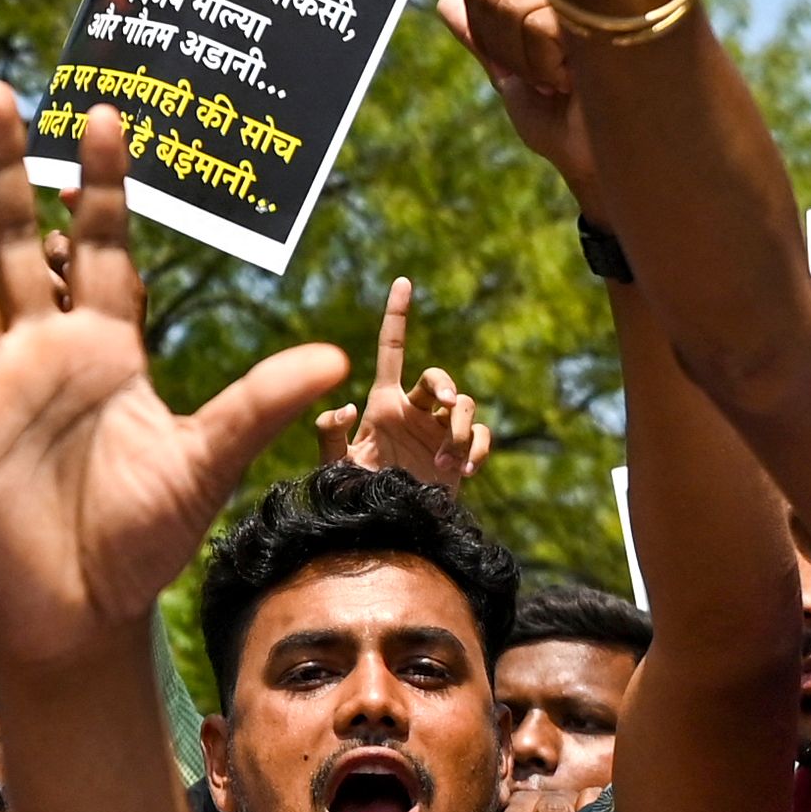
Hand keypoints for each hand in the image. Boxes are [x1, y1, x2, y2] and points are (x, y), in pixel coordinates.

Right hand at [0, 87, 347, 673]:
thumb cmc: (146, 538)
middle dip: (8, 171)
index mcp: (106, 349)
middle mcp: (43, 355)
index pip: (104, 248)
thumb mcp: (208, 462)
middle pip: (20, 244)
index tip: (104, 114)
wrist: (89, 616)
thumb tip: (332, 357)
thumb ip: (258, 404)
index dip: (104, 186)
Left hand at [312, 281, 490, 487]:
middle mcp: (415, 411)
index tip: (402, 282)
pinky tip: (463, 469)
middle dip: (444, 384)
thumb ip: (330, 434)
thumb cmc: (355, 495)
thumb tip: (348, 405)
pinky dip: (476, 449)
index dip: (396, 315)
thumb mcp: (335, 465)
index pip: (391, 349)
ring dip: (458, 430)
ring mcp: (440, 432)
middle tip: (444, 402)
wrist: (385, 529)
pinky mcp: (460, 454)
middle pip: (438, 377)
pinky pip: (480, 435)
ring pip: (464, 406)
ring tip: (446, 460)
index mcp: (384, 402)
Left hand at [436, 0, 601, 204]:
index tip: (529, 68)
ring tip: (571, 78)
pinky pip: (538, 26)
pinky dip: (549, 66)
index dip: (491, 38)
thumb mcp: (515, 81)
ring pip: (514, 8)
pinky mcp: (605, 13)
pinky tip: (580, 78)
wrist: (601, 164)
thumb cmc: (567, 127)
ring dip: (534, 62)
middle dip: (510, 52)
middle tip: (552, 77)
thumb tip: (445, 3)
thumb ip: (484, 40)